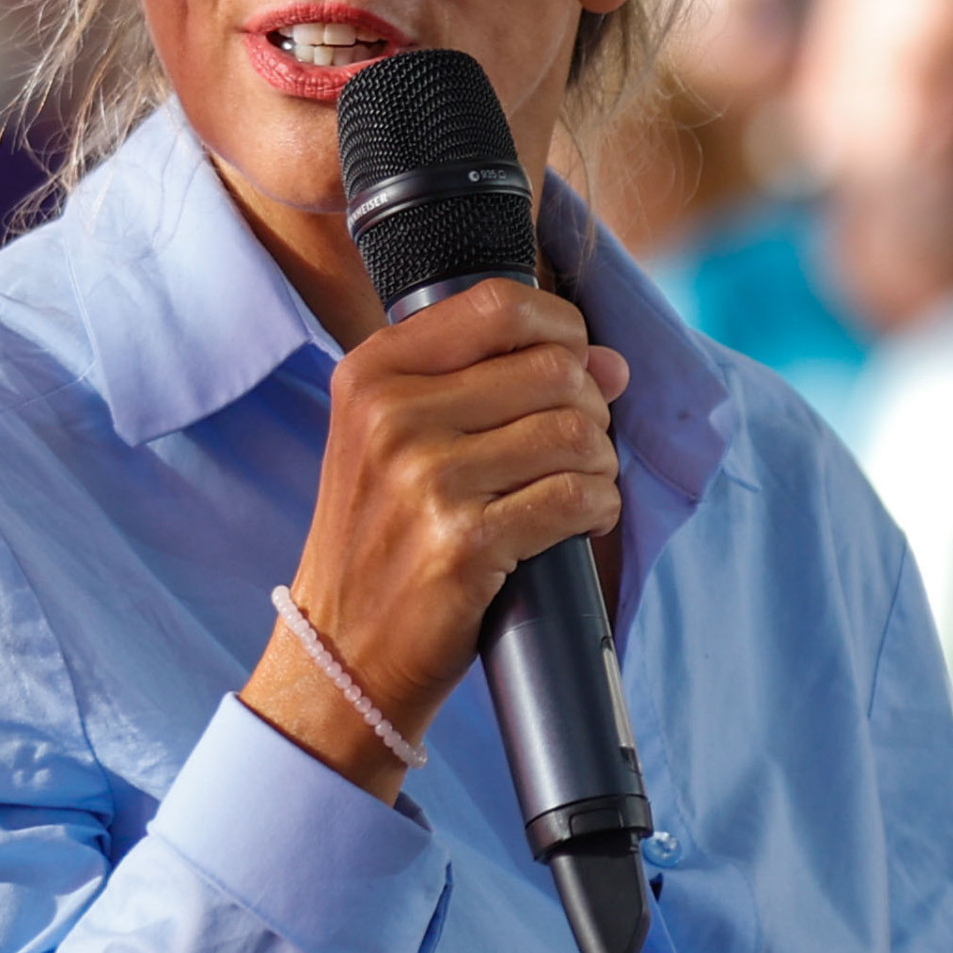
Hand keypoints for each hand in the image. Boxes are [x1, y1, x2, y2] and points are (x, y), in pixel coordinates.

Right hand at [244, 279, 625, 797]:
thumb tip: (609, 362)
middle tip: (577, 449)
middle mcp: (392, 416)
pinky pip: (578, 498)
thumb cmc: (386, 535)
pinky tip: (582, 522)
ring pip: (576, 433)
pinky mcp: (465, 541)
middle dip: (590, 408)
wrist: (343, 648)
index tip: (575, 367)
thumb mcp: (399, 438)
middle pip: (554, 370)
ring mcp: (426, 479)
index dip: (563, 330)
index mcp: (373, 373)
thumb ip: (494, 384)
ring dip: (599, 464)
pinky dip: (600, 509)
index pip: (499, 304)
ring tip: (577, 489)